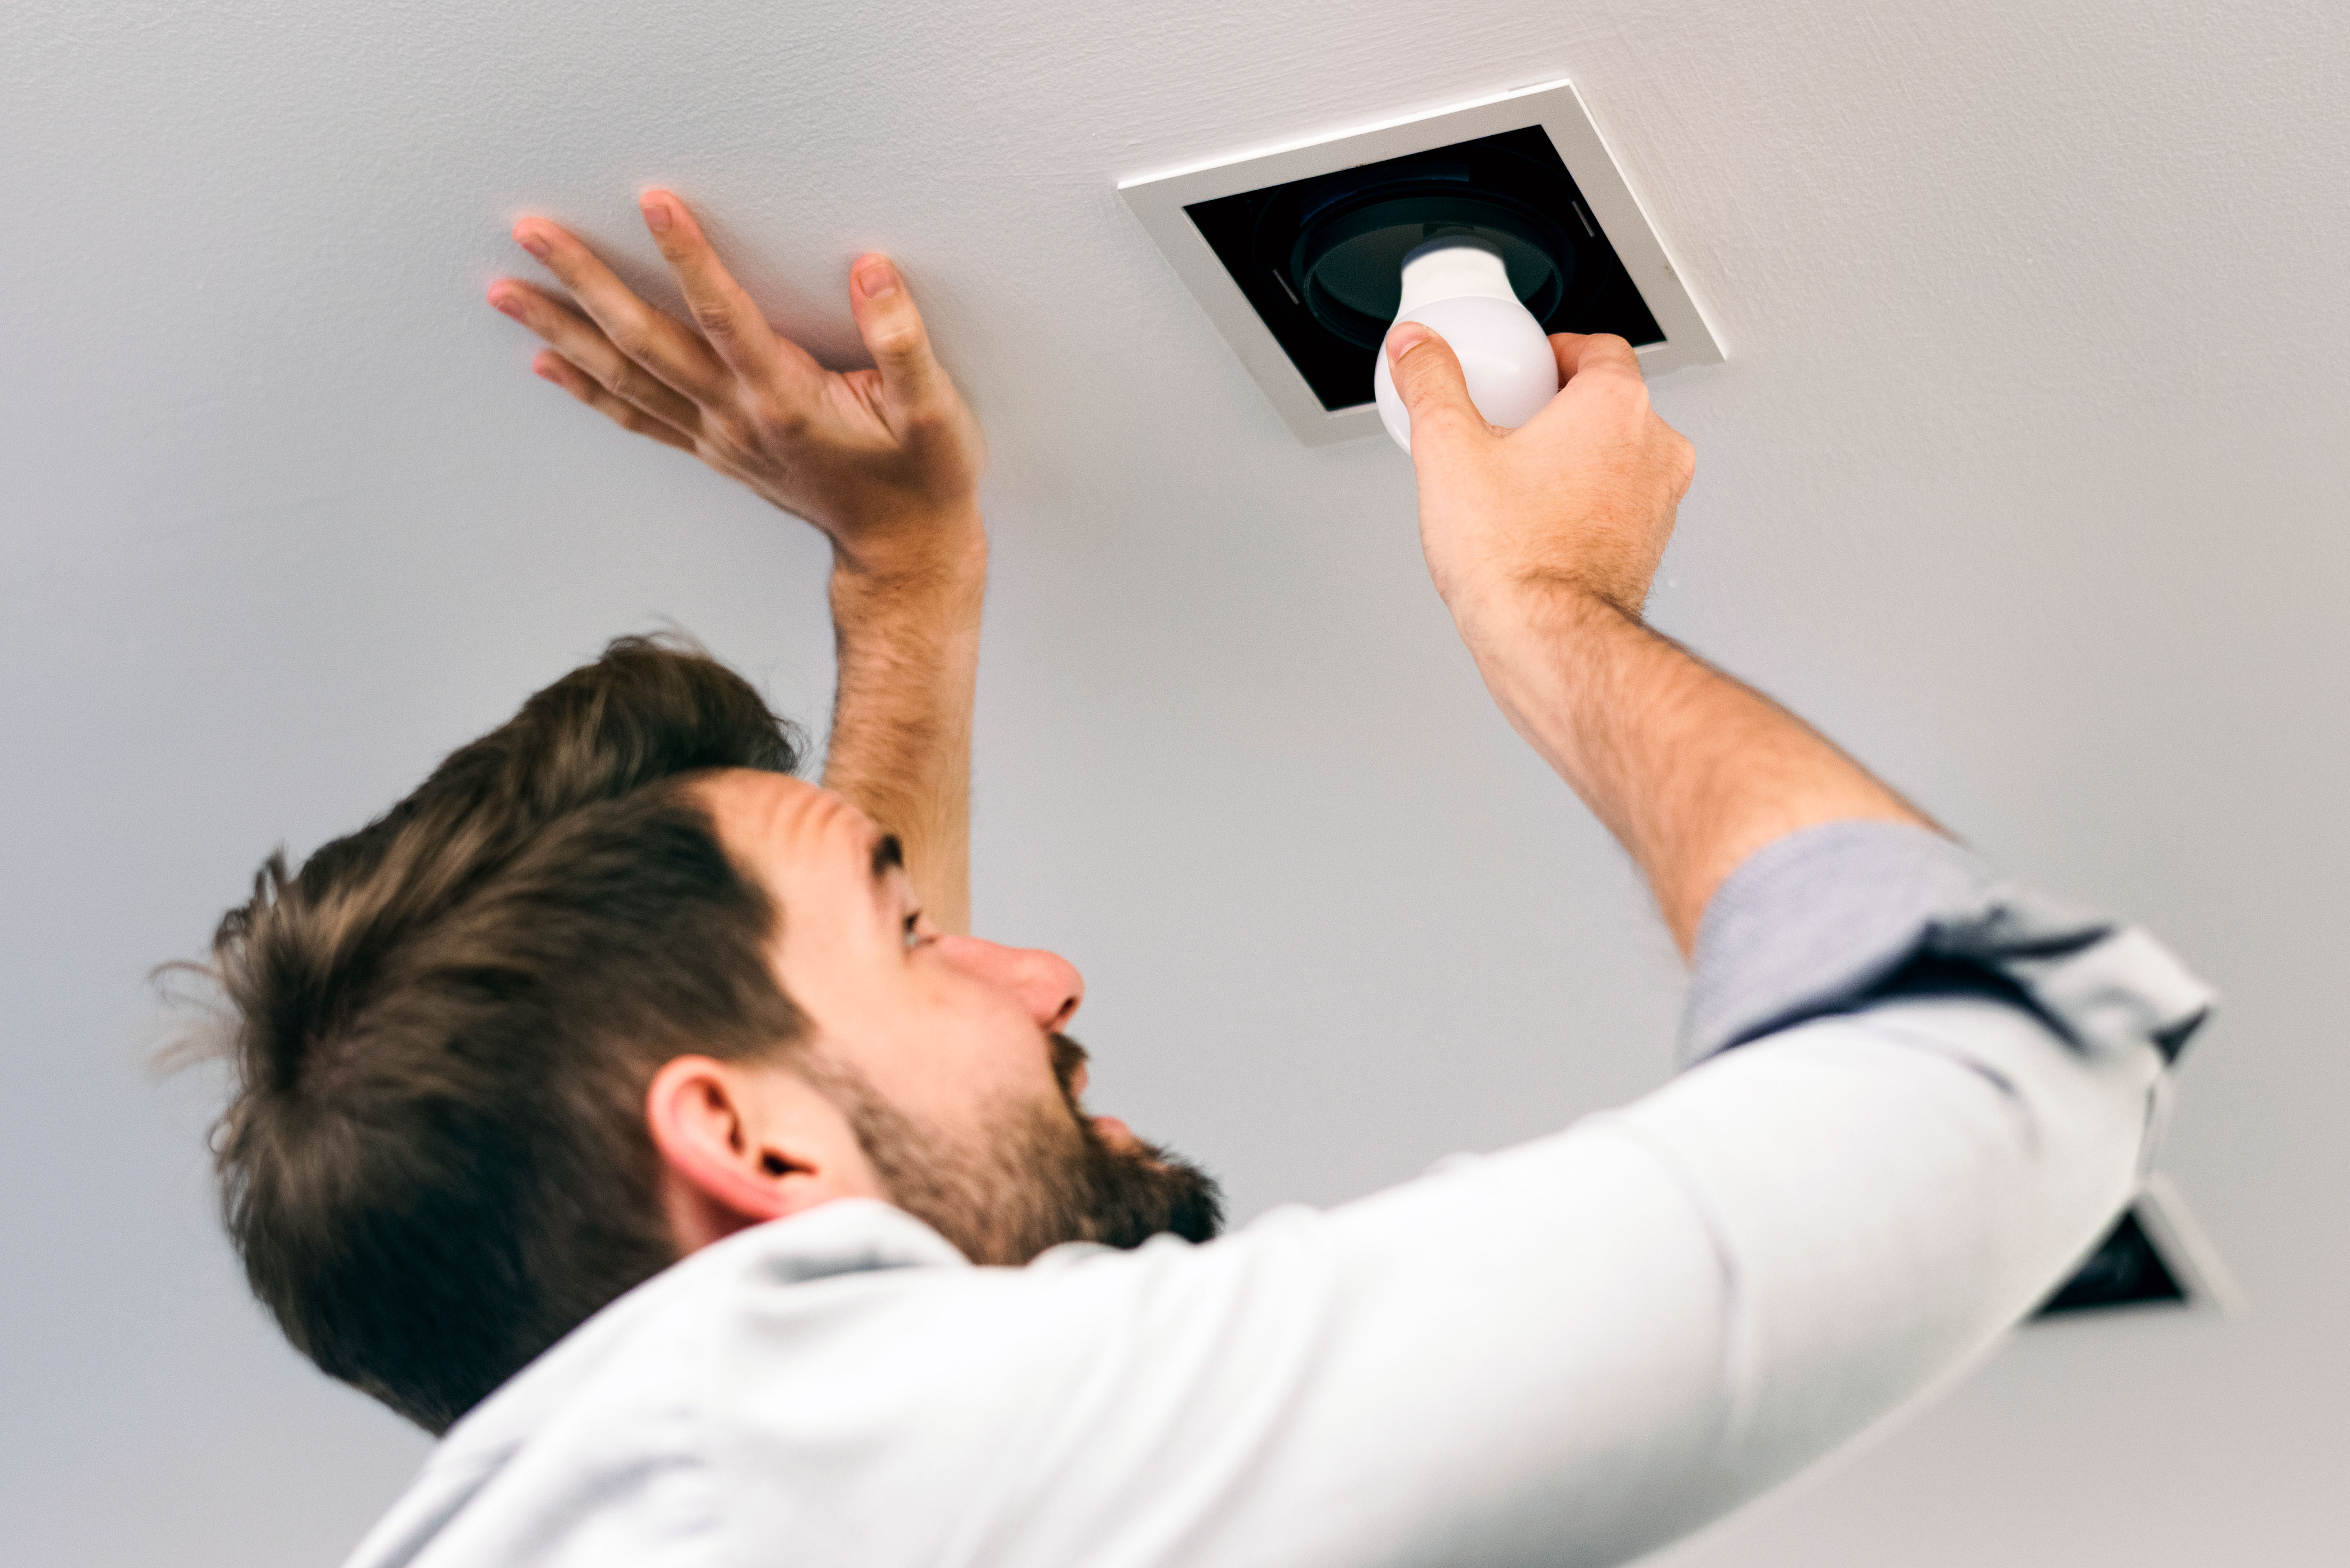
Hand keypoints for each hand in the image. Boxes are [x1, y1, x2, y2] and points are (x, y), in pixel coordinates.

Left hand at [487, 190, 986, 580]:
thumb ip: (903, 344)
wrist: (903, 557)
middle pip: (644, 341)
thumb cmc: (922, 485)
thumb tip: (871, 274)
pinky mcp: (713, 450)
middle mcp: (736, 418)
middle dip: (584, 282)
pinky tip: (545, 361)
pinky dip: (585, 387)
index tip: (653, 201)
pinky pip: (634, 415)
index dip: (689, 257)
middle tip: (531, 231)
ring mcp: (716, 437)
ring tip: (505, 290)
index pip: (724, 315)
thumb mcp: (937, 415)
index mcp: (785, 400)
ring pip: (624, 377)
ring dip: (561, 330)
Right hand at [1382, 327, 1693, 629]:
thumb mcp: (1448, 450)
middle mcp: (1655, 446)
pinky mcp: (1652, 545)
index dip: (1555, 352)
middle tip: (1512, 427)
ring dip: (1576, 458)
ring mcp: (1661, 499)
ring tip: (1520, 482)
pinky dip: (1586, 503)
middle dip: (1560, 409)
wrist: (1547, 641)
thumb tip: (1415, 346)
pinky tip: (1538, 525)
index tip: (1525, 369)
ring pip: (1618, 455)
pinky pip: (1620, 503)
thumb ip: (1431, 383)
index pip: (1598, 346)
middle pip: (1609, 401)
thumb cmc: (1514, 559)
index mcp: (1616, 404)